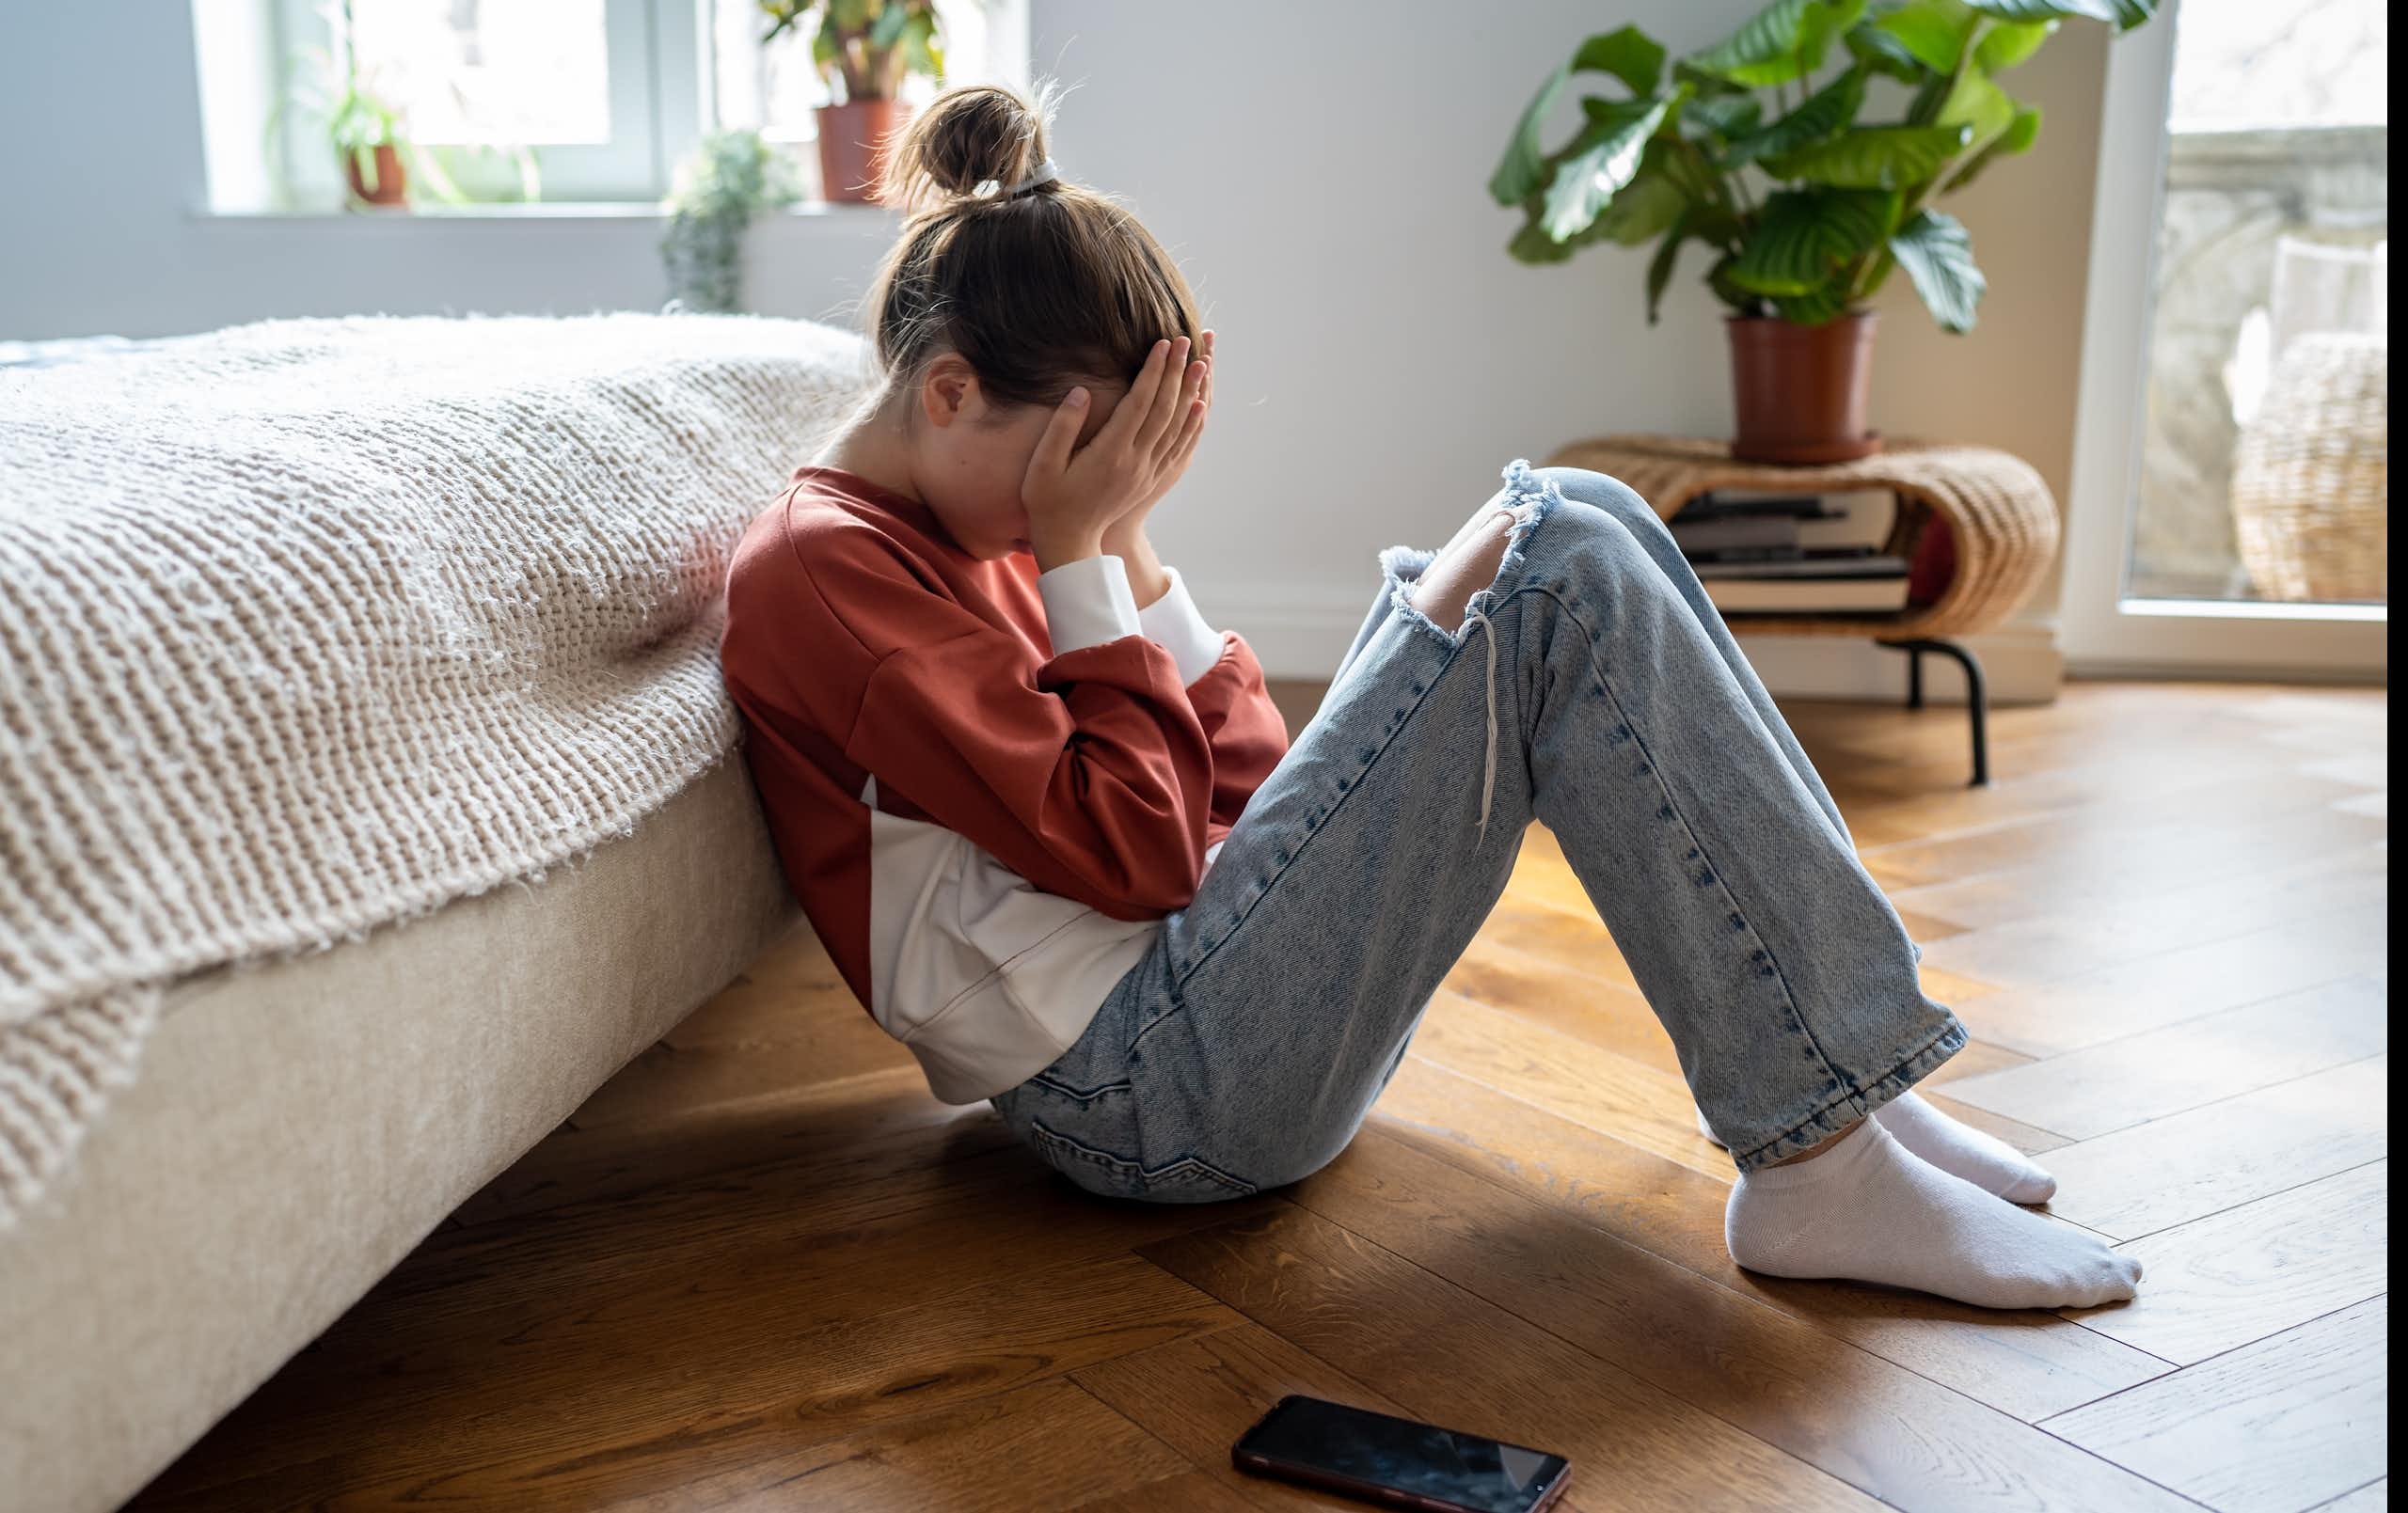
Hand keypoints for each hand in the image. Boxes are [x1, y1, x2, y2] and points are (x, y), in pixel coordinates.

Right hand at [1022, 334, 1208, 571]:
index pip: (1139, 404)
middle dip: (1176, 372)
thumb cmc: (1049, 500)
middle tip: (1186, 341)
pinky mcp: (1151, 479)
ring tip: (1202, 364)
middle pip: (1164, 410)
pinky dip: (1192, 425)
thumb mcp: (1043, 464)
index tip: (1162, 343)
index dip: (1153, 372)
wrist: (1069, 542)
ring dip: (1191, 393)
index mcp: (1109, 454)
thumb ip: (1062, 426)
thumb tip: (1081, 391)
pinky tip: (1200, 406)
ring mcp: (1147, 471)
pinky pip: (1179, 447)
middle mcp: (1135, 461)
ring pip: (1177, 427)